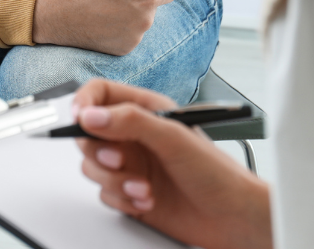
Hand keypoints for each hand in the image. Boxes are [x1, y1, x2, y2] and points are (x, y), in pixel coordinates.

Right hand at [31, 0, 176, 54]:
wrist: (62, 15)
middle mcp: (147, 20)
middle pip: (154, 7)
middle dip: (142, 0)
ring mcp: (136, 37)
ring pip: (142, 22)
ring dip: (132, 16)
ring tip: (107, 9)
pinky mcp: (125, 49)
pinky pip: (131, 36)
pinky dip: (122, 30)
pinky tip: (104, 23)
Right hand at [73, 80, 271, 248]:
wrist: (233, 219)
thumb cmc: (216, 172)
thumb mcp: (173, 137)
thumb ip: (130, 122)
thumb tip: (91, 116)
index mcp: (145, 110)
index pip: (100, 94)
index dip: (84, 103)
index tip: (80, 118)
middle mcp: (134, 135)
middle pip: (88, 133)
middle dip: (98, 150)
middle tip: (118, 159)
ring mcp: (130, 164)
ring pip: (93, 165)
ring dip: (114, 180)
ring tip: (142, 187)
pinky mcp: (129, 191)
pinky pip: (104, 193)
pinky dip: (121, 198)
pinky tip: (146, 200)